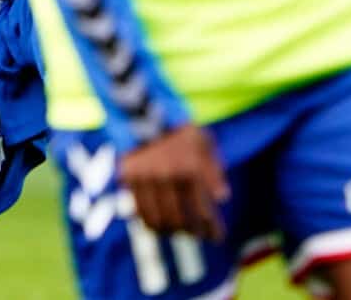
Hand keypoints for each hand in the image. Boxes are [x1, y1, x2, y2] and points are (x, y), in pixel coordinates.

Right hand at [121, 123, 229, 240]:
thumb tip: (222, 198)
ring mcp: (146, 178)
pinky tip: (159, 225)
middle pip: (181, 220)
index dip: (212, 229)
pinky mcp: (129, 178)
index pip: (204, 211)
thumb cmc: (180, 131)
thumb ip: (214, 170)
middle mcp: (168, 176)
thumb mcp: (204, 142)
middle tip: (197, 234)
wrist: (143, 114)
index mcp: (190, 168)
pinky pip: (139, 211)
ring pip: (158, 220)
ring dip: (170, 231)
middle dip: (192, 232)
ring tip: (178, 232)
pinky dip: (149, 223)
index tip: (216, 237)